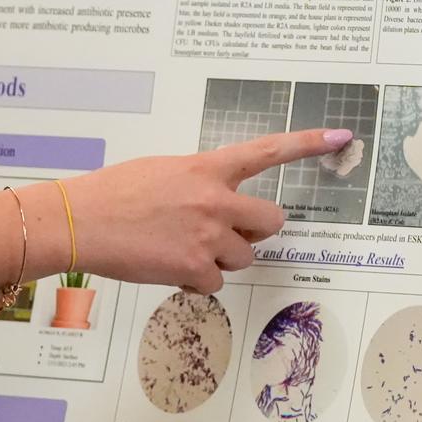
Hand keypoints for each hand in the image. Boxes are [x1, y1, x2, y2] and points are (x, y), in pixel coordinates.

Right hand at [64, 128, 346, 293]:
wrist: (81, 221)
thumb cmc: (113, 194)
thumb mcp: (162, 172)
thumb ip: (197, 183)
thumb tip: (213, 205)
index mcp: (205, 168)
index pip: (266, 151)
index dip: (308, 144)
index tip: (341, 137)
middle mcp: (215, 199)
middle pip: (270, 222)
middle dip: (255, 232)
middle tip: (229, 234)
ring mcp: (208, 236)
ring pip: (242, 258)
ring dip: (220, 259)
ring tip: (181, 249)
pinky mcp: (195, 268)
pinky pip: (215, 284)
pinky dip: (196, 281)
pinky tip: (168, 267)